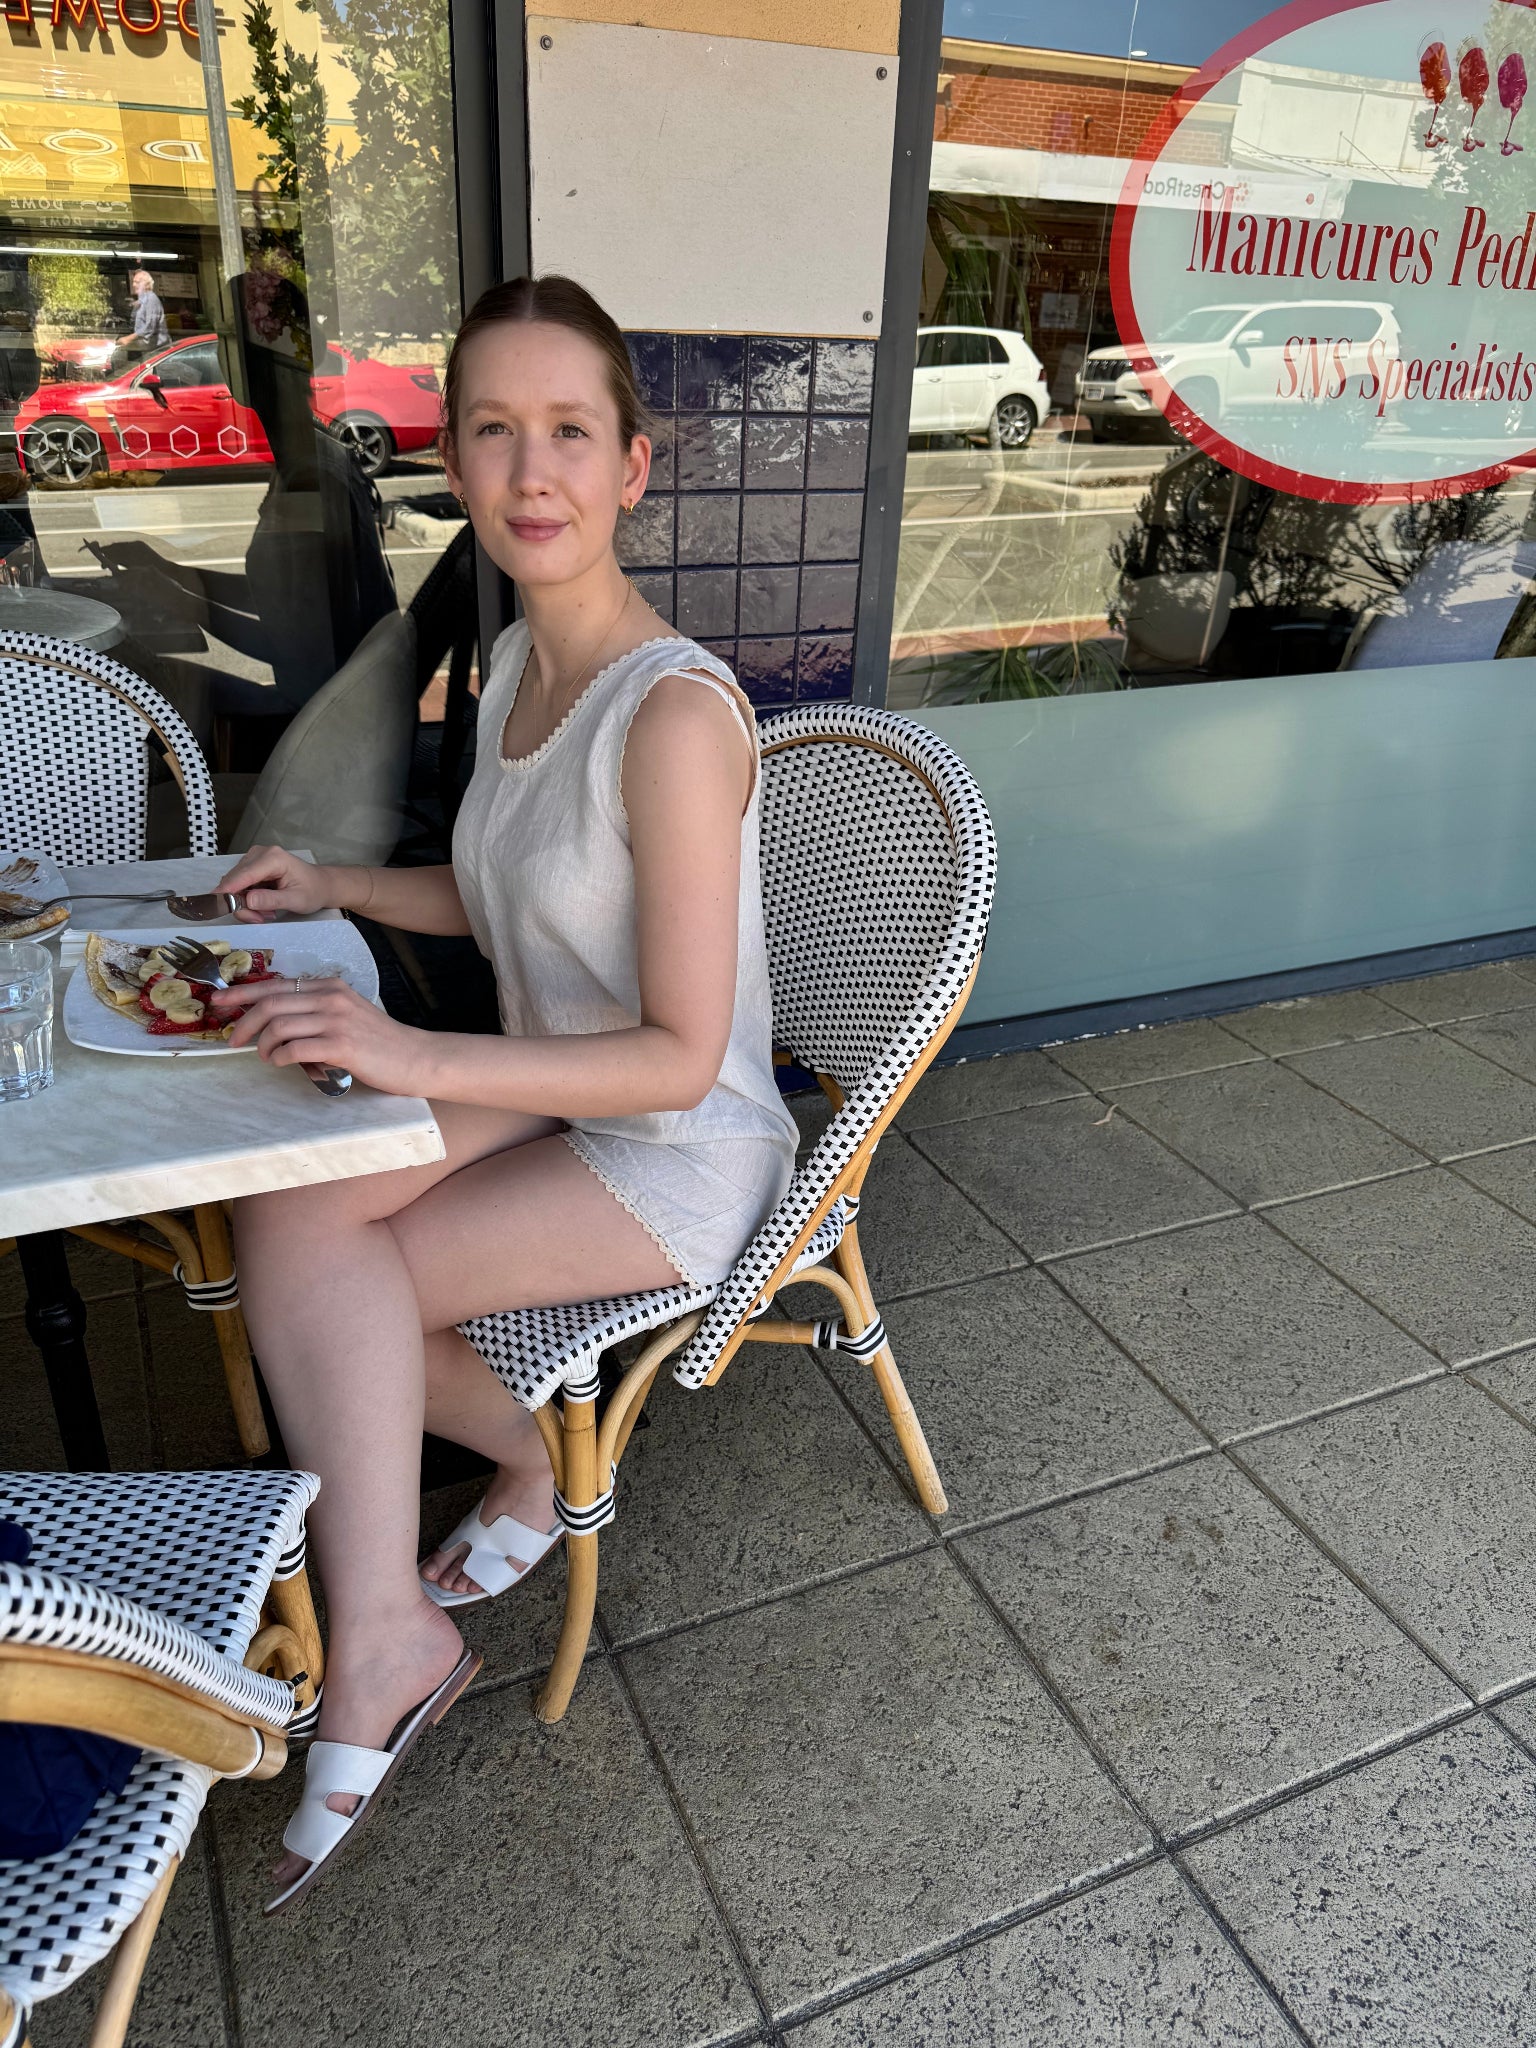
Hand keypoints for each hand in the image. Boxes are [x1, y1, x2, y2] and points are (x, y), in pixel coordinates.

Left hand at [209, 977, 430, 1094]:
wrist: (416, 1058)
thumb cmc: (379, 1042)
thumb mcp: (346, 1014)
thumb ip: (314, 1012)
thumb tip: (273, 1021)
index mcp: (330, 987)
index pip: (276, 984)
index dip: (242, 993)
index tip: (220, 1001)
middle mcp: (331, 998)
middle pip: (271, 1003)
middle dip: (243, 1021)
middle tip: (231, 1038)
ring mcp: (336, 1021)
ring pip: (279, 1025)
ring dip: (262, 1044)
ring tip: (264, 1056)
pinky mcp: (341, 1045)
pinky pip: (295, 1048)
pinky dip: (279, 1057)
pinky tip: (280, 1063)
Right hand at [217, 845, 351, 922]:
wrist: (321, 884)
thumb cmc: (312, 891)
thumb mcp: (295, 900)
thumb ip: (271, 900)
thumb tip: (248, 900)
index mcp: (272, 858)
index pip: (243, 875)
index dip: (227, 890)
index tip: (214, 905)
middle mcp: (260, 853)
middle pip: (234, 881)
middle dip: (243, 904)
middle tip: (260, 919)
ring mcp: (254, 859)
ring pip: (234, 885)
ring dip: (246, 904)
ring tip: (267, 912)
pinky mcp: (251, 867)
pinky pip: (239, 886)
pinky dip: (248, 900)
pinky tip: (264, 906)